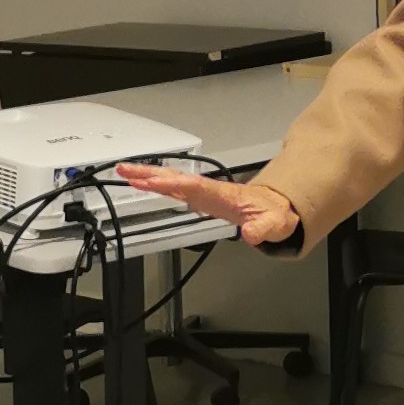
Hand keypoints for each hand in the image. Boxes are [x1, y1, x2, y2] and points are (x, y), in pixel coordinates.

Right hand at [114, 165, 301, 245]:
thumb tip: (251, 234)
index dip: (175, 184)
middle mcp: (211, 190)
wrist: (278, 208)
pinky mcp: (202, 199)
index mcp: (224, 194)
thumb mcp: (275, 224)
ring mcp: (205, 193)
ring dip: (149, 176)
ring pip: (173, 182)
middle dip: (152, 174)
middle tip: (127, 170)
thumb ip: (263, 229)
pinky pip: (176, 189)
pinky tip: (143, 185)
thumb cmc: (275, 214)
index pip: (195, 187)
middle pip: (177, 179)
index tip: (155, 182)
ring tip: (126, 173)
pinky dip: (159, 186)